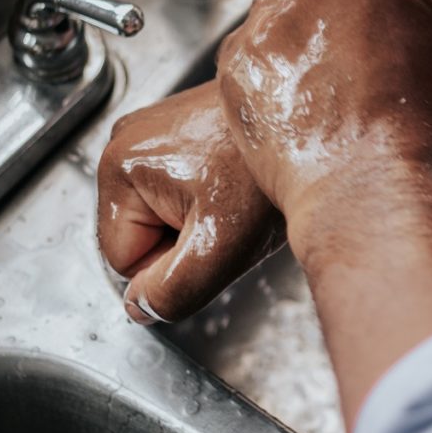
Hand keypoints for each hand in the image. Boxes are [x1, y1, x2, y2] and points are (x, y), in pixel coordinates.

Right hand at [97, 81, 284, 323]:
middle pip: (140, 237)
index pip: (122, 262)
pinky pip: (179, 191)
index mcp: (119, 168)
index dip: (168, 269)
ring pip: (161, 217)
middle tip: (227, 220)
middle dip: (183, 243)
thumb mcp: (220, 248)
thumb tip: (141, 308)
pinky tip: (237, 184)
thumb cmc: (267, 171)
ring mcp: (152, 133)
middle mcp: (126, 142)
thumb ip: (171, 290)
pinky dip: (209, 199)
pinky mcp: (177, 131)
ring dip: (198, 223)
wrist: (312, 124)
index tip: (210, 240)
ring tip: (235, 200)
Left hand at [216, 0, 431, 252]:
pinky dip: (264, 73)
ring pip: (277, 12)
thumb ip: (431, 26)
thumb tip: (427, 25)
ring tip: (317, 90)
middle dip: (324, 7)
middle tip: (341, 56)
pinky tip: (291, 106)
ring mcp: (273, 21)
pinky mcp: (238, 60)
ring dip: (292, 39)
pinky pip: (247, 50)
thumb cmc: (419, 141)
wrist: (366, 192)